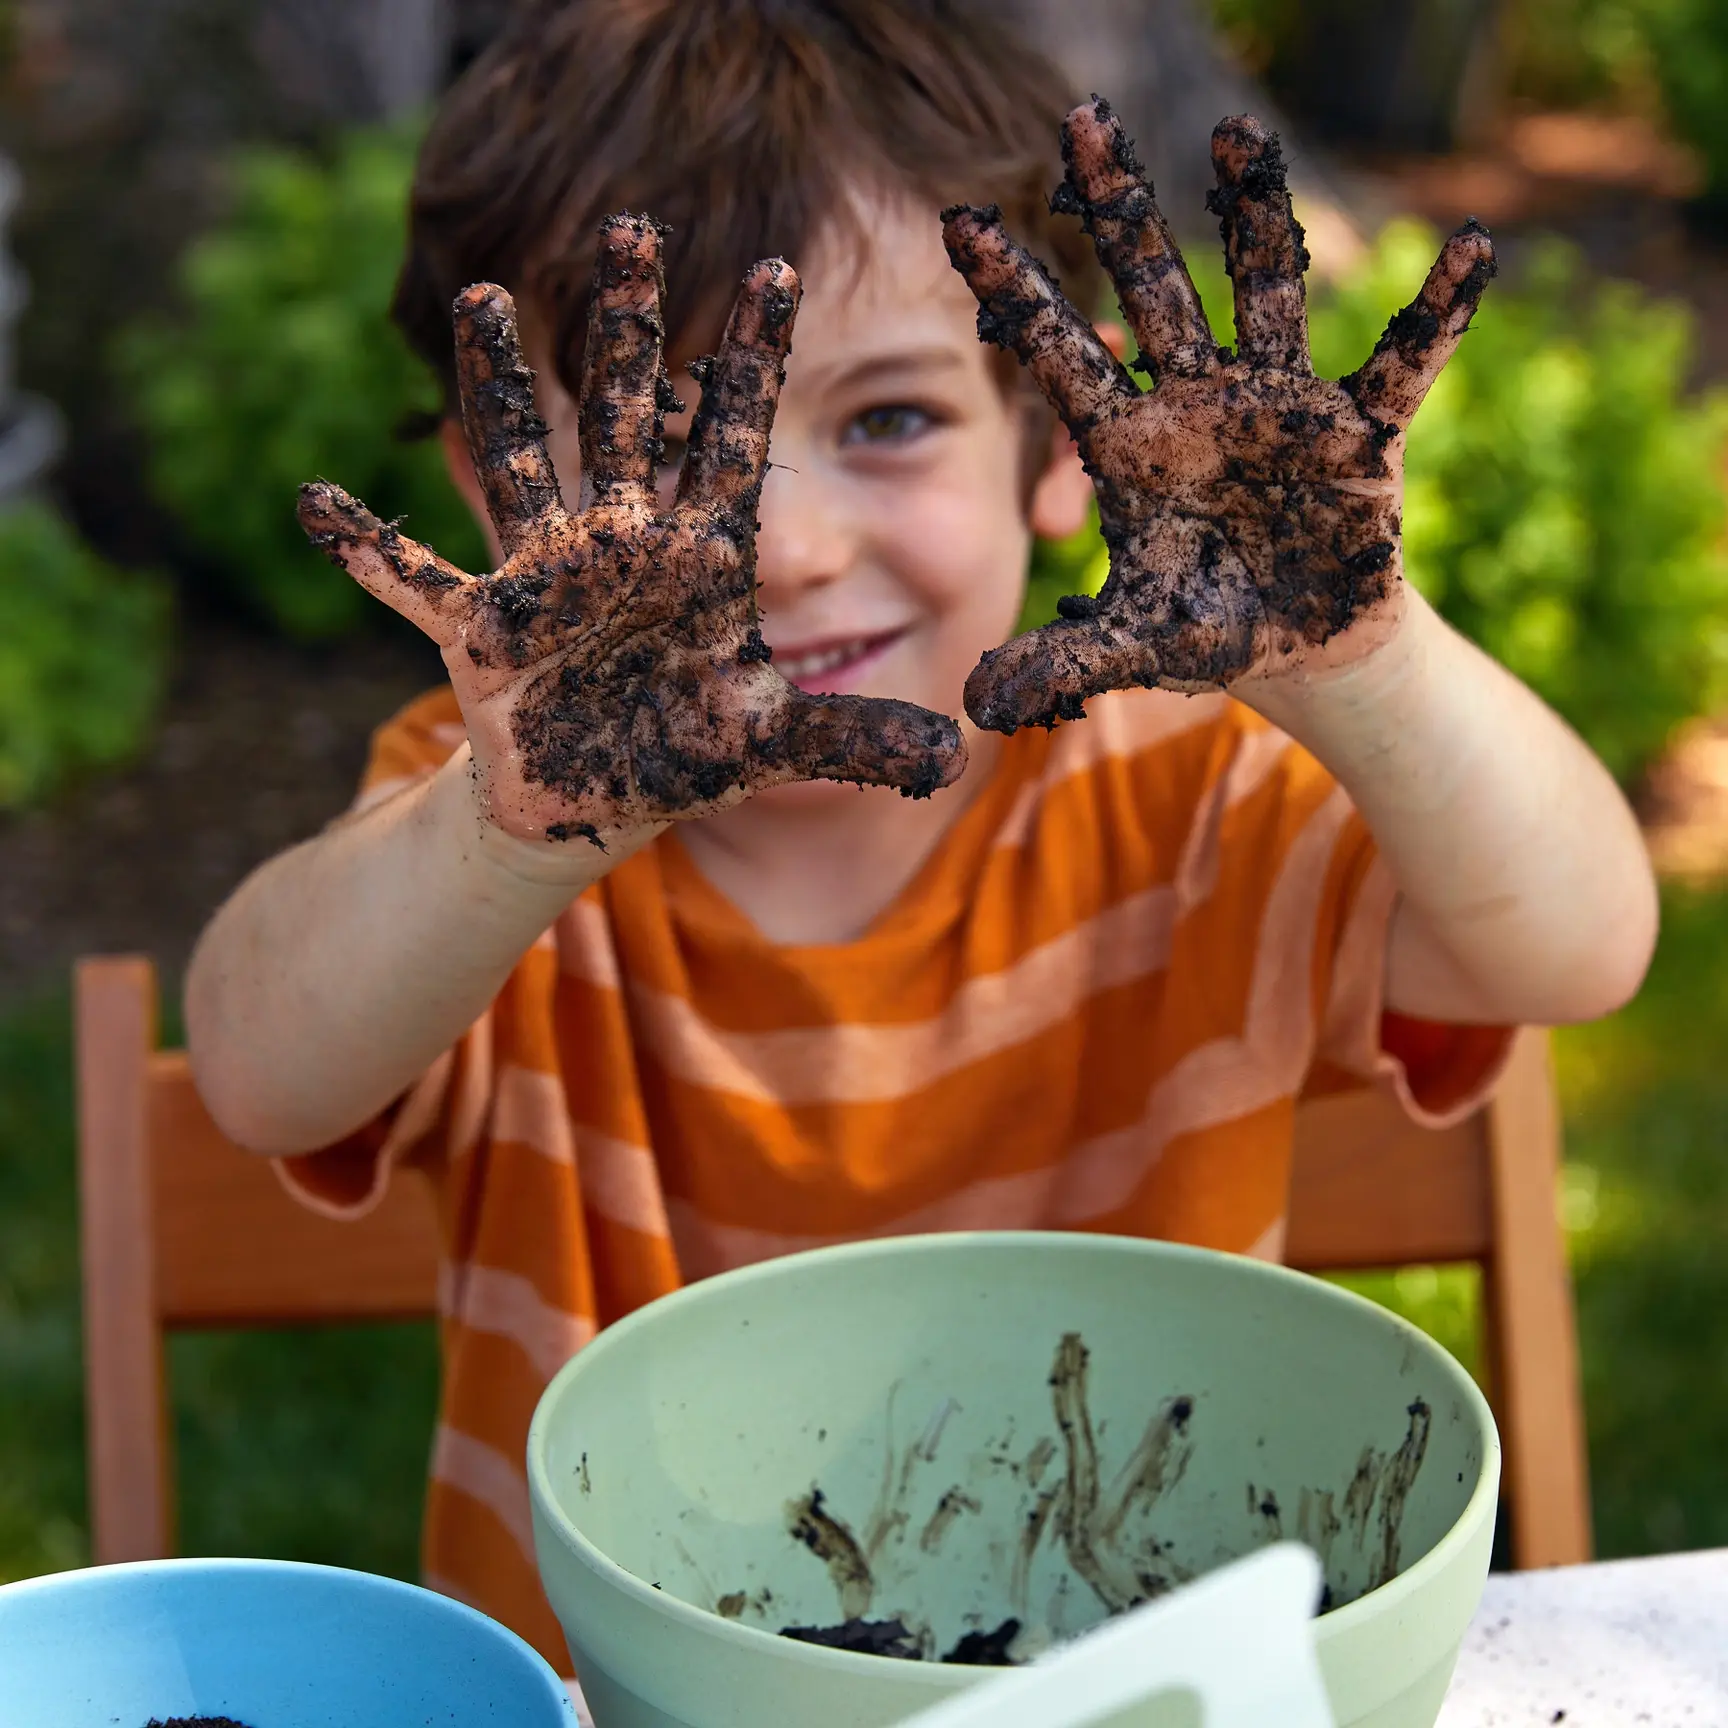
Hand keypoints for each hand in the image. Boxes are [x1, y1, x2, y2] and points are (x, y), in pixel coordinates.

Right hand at [297, 218, 963, 846]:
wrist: (599, 799)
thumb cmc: (681, 753)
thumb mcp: (772, 743)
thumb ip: (853, 738)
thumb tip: (953, 756)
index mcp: (698, 559)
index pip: (732, 439)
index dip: (749, 361)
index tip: (777, 270)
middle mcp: (621, 546)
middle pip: (626, 417)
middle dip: (627, 331)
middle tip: (635, 233)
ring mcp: (547, 580)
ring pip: (523, 463)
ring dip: (500, 389)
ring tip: (483, 300)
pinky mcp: (482, 633)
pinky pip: (413, 582)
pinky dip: (368, 551)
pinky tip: (317, 503)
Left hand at [942, 100, 1494, 732]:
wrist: (1298, 651)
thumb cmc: (1208, 632)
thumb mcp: (1130, 647)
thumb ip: (1057, 661)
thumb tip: (973, 706)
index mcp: (1130, 448)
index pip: (1059, 360)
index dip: (1014, 295)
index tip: (956, 221)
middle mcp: (1199, 406)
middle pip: (1152, 291)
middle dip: (1120, 213)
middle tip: (1080, 117)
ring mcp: (1280, 408)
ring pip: (1266, 296)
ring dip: (1256, 218)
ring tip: (1235, 133)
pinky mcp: (1359, 433)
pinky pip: (1404, 365)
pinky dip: (1437, 315)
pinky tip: (1469, 250)